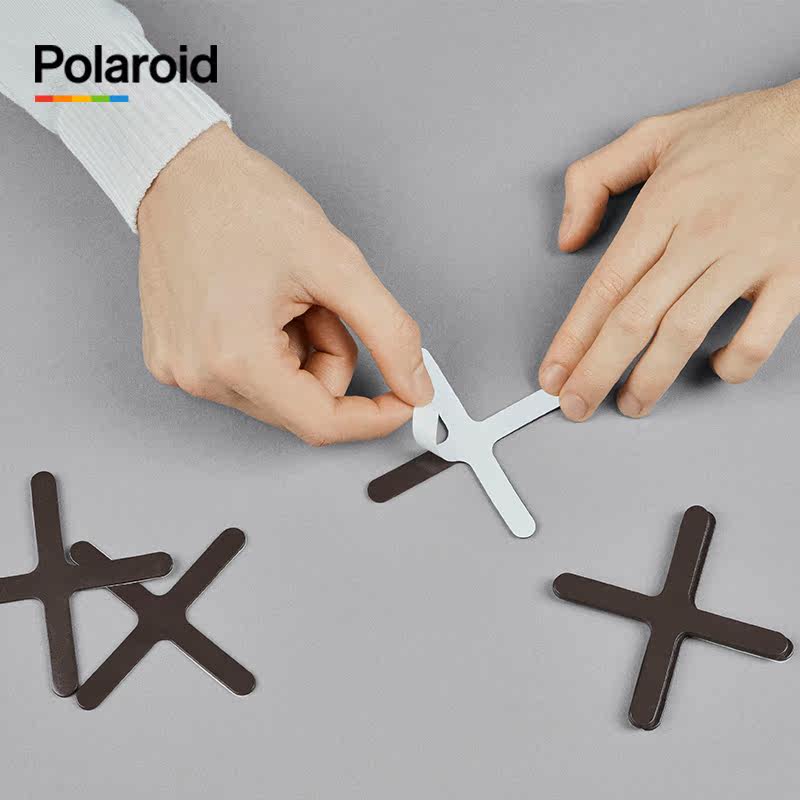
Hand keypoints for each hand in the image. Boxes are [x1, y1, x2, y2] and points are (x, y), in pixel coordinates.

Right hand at [137, 123, 431, 444]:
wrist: (183, 171)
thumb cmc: (244, 203)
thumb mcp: (337, 265)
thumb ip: (389, 334)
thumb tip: (415, 385)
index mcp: (236, 358)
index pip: (321, 424)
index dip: (373, 417)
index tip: (402, 400)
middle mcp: (201, 376)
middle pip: (301, 407)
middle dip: (330, 358)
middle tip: (322, 304)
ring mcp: (182, 370)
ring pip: (279, 393)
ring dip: (301, 351)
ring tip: (287, 295)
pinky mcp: (173, 358)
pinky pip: (246, 376)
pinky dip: (271, 347)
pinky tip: (260, 303)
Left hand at [539, 80, 799, 420]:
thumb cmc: (743, 132)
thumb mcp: (654, 136)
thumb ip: (595, 178)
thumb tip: (567, 236)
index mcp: (661, 207)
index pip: (603, 288)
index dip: (573, 338)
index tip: (553, 372)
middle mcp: (698, 236)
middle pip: (633, 320)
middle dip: (596, 372)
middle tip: (575, 405)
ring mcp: (746, 257)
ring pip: (684, 332)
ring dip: (651, 378)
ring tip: (630, 405)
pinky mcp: (792, 273)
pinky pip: (760, 334)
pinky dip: (736, 362)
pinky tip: (716, 369)